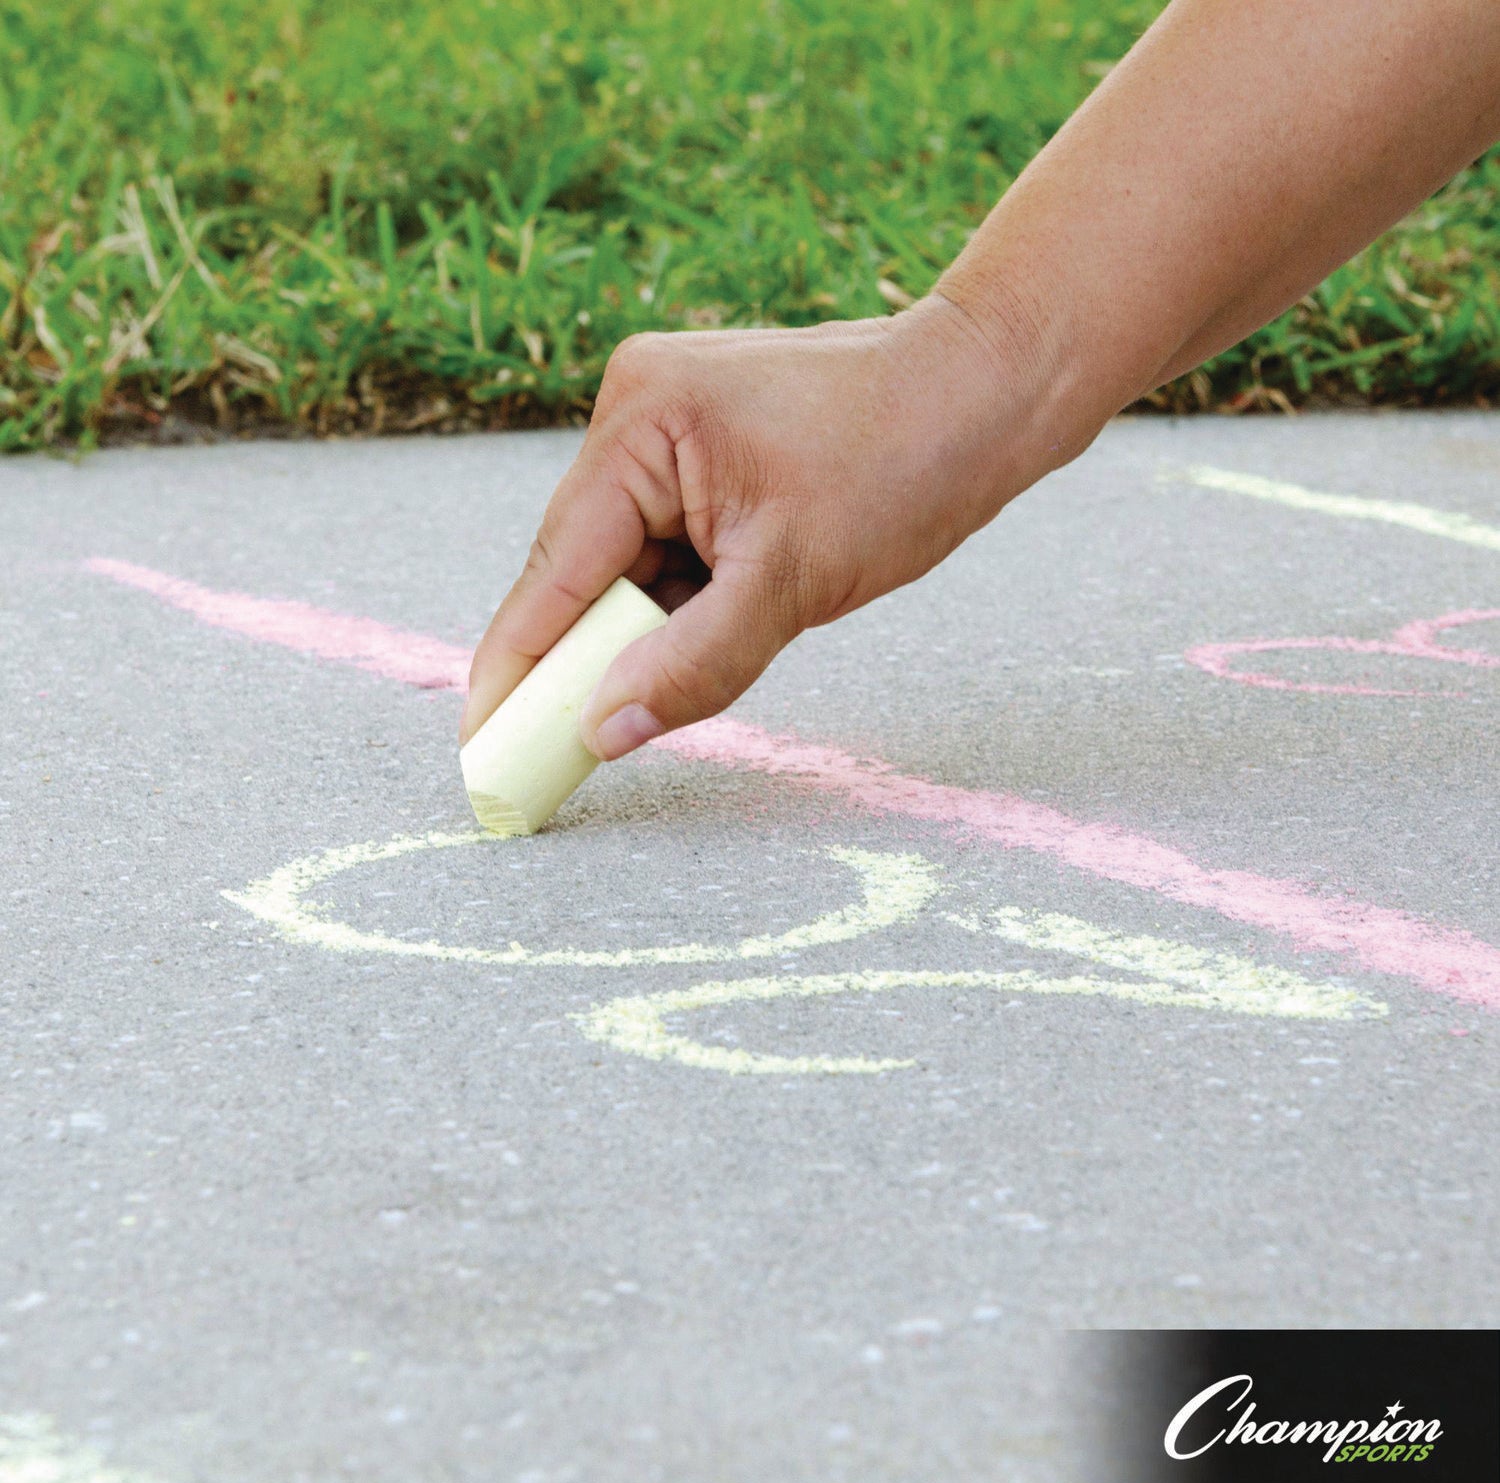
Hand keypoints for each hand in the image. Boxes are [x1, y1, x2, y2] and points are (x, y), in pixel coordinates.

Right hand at [461, 294, 1080, 758]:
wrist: (991, 392)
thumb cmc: (905, 463)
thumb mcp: (793, 581)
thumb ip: (693, 664)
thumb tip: (603, 735)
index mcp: (642, 423)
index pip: (555, 570)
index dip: (517, 666)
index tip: (483, 745)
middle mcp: (637, 414)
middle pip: (582, 571)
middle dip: (584, 659)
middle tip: (558, 756)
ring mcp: (668, 430)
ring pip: (628, 568)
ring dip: (642, 634)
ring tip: (655, 698)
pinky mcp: (704, 453)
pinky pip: (668, 549)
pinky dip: (679, 606)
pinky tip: (703, 640)